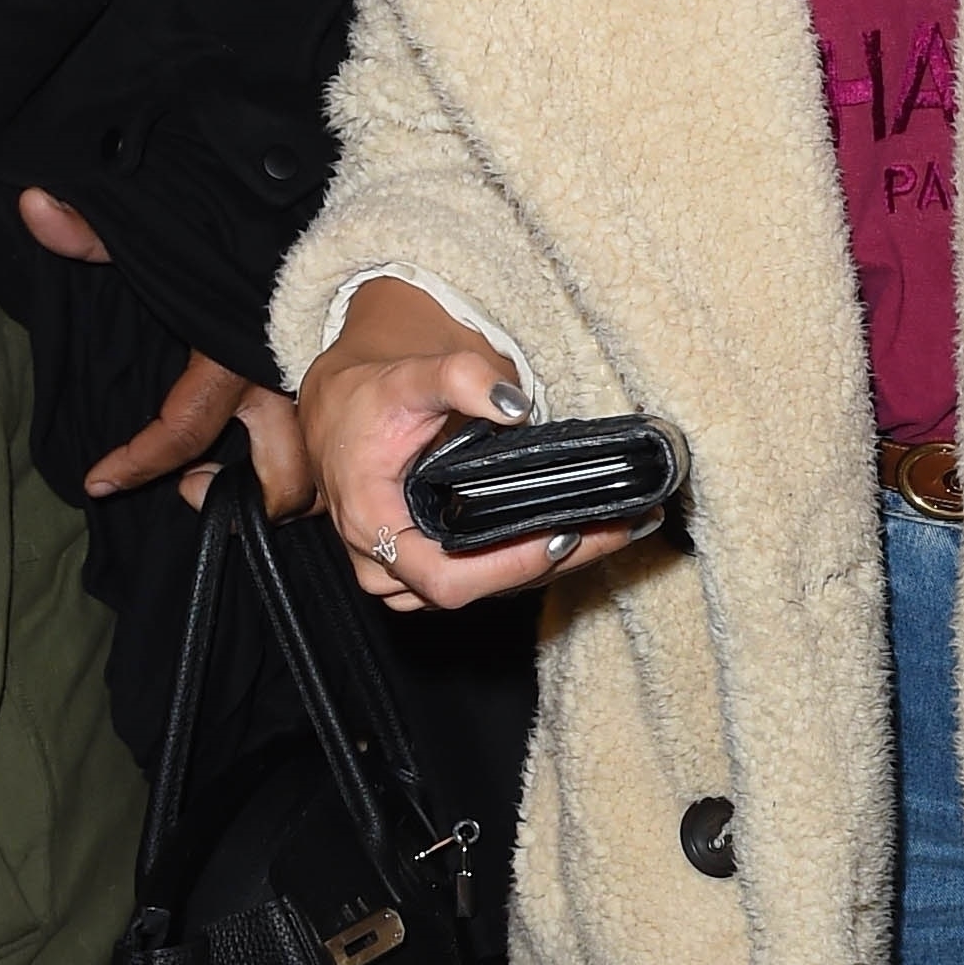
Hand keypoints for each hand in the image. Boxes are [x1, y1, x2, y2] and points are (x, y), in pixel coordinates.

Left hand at [21, 187, 317, 518]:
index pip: (180, 432)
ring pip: (319, 465)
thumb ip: (98, 230)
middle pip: (283, 478)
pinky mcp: (337, 373)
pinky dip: (311, 453)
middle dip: (248, 503)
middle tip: (194, 484)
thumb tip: (35, 207)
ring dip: (283, 486)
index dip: (137, 463)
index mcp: (232, 355)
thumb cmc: (244, 218)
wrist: (325, 193)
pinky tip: (274, 445)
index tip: (98, 479)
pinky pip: (332, 436)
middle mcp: (282, 378)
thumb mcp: (164, 224)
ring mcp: (318, 380)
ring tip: (236, 477)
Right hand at [299, 275, 651, 611]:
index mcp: (373, 526)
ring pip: (488, 587)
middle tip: (622, 527)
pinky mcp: (433, 566)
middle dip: (556, 561)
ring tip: (619, 527)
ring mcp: (409, 574)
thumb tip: (513, 404)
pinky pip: (486, 574)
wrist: (341, 410)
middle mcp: (387, 566)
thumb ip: (460, 378)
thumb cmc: (368, 398)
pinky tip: (584, 528)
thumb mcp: (409, 376)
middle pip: (480, 588)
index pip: (446, 578)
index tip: (562, 535)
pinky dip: (535, 554)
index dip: (507, 567)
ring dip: (555, 562)